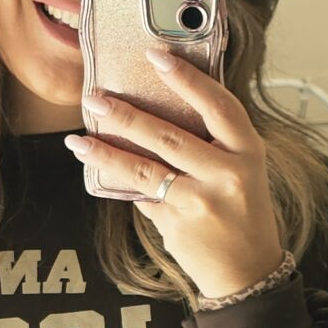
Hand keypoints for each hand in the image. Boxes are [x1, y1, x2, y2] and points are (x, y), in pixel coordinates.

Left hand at [65, 49, 286, 301]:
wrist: (247, 272)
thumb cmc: (241, 214)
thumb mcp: (241, 171)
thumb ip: (211, 144)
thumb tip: (156, 113)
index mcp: (248, 152)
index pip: (218, 105)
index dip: (188, 79)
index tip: (158, 56)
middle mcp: (228, 175)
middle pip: (170, 136)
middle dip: (127, 114)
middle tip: (95, 98)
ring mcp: (202, 202)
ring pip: (145, 169)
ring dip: (107, 151)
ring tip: (79, 139)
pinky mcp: (178, 225)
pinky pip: (142, 196)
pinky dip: (120, 181)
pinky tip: (97, 168)